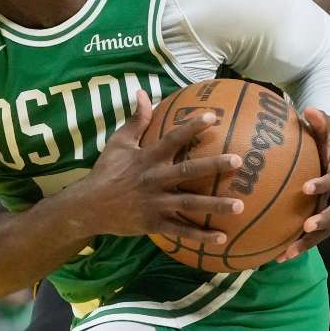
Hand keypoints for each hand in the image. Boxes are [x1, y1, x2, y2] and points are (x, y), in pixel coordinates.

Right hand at [80, 90, 243, 243]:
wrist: (89, 206)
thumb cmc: (107, 171)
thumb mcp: (119, 142)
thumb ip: (136, 120)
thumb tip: (142, 92)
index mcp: (148, 158)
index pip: (173, 138)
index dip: (192, 127)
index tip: (213, 117)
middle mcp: (155, 179)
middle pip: (188, 172)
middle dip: (214, 166)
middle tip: (238, 161)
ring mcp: (156, 203)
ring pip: (190, 204)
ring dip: (215, 205)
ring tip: (240, 205)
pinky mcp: (154, 223)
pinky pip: (180, 230)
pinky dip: (201, 236)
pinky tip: (222, 238)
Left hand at [278, 108, 329, 260]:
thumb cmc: (327, 137)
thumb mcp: (326, 125)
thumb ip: (321, 119)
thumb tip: (310, 110)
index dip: (323, 184)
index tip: (306, 187)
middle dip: (322, 221)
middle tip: (306, 226)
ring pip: (323, 231)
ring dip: (306, 243)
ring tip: (285, 253)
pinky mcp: (318, 218)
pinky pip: (309, 236)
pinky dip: (295, 247)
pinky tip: (274, 257)